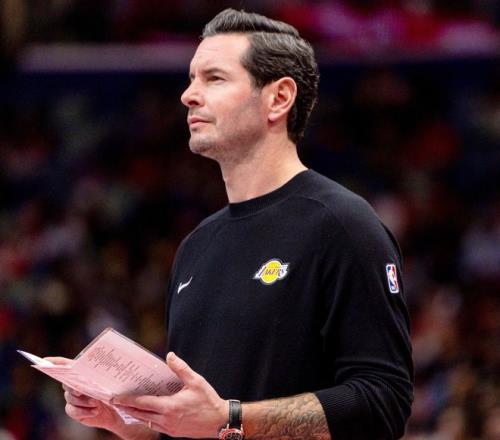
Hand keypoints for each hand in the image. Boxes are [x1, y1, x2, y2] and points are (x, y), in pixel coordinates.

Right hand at [45, 357, 152, 439]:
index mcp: (82, 372)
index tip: (45, 360)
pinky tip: (95, 410)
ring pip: (70, 397)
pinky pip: (72, 410)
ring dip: (83, 400)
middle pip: (67, 382)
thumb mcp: (113, 378)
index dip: (54, 363)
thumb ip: (106, 371)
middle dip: (74, 386)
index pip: (64, 365)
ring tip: (96, 402)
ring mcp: (73, 397)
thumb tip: (104, 360)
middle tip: (83, 389)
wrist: (120, 409)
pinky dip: (84, 411)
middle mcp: (74, 383)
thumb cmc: (118, 389)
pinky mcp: (74, 410)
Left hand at [113, 352, 227, 437]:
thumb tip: (169, 355)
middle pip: (140, 415)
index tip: (116, 397)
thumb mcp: (196, 381)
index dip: (127, 400)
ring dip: (136, 414)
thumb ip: (181, 368)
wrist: (220, 422)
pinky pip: (155, 426)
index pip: (142, 404)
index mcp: (169, 407)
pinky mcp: (173, 433)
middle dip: (127, 408)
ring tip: (127, 406)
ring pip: (146, 422)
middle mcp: (166, 420)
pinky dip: (147, 419)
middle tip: (116, 401)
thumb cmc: (209, 401)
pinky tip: (146, 413)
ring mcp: (169, 428)